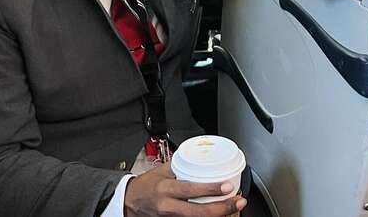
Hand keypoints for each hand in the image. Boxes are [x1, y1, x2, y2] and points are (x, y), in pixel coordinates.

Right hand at [124, 163, 246, 216]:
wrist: (129, 202)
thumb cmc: (146, 185)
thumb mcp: (162, 171)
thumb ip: (182, 165)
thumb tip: (201, 156)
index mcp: (165, 188)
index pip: (190, 190)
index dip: (210, 189)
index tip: (227, 186)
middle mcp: (168, 206)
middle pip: (198, 212)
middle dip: (222, 209)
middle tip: (238, 201)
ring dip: (218, 216)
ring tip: (234, 208)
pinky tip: (219, 214)